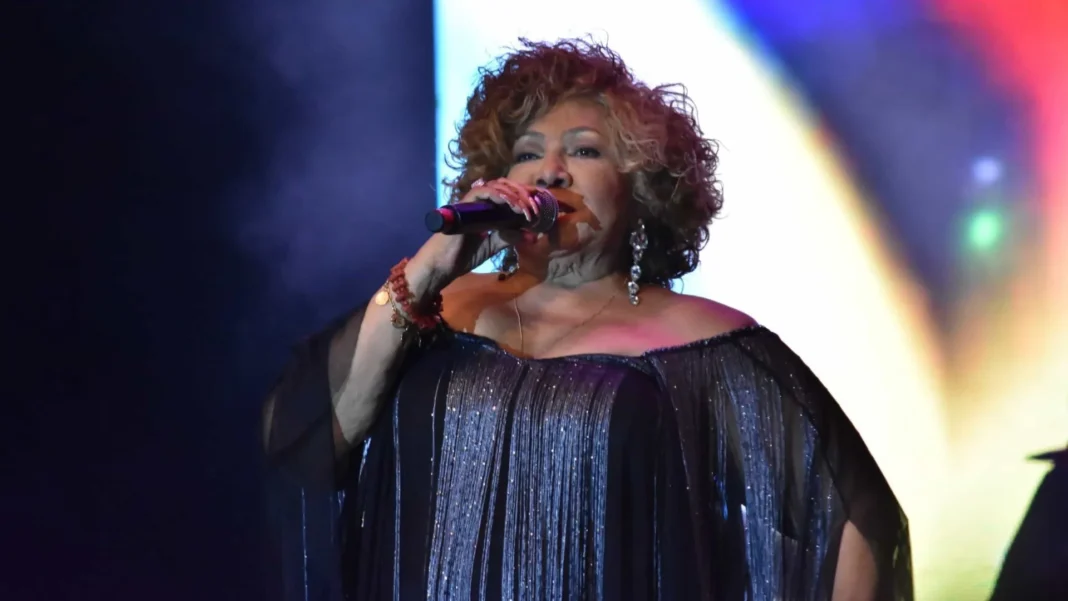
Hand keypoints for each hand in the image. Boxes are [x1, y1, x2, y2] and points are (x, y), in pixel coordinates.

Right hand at [408, 178, 538, 295]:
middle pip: (505, 186)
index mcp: (487, 209)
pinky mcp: (464, 205)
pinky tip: (511, 206)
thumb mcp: (493, 245)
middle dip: (523, 195)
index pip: (509, 194)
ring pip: (496, 186)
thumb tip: (532, 235)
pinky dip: (499, 196)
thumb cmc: (463, 256)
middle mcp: (480, 202)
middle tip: (534, 210)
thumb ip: (509, 237)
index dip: (525, 196)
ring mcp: (472, 202)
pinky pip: (482, 192)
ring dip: (514, 196)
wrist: (443, 266)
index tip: (539, 207)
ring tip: (525, 210)